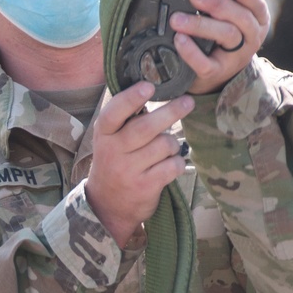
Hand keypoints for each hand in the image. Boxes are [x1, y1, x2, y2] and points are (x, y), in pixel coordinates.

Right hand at [86, 80, 194, 246]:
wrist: (107, 205)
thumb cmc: (115, 161)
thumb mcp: (110, 139)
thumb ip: (125, 119)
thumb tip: (153, 88)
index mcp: (104, 134)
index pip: (114, 112)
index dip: (131, 98)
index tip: (149, 87)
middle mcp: (113, 151)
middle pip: (145, 127)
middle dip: (170, 112)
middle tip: (188, 101)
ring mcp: (128, 171)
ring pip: (163, 145)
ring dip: (173, 144)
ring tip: (170, 147)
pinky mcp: (144, 187)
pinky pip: (172, 166)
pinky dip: (178, 162)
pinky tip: (172, 164)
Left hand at [169, 0, 270, 94]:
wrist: (217, 74)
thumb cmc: (221, 36)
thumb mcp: (229, 17)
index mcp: (257, 20)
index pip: (256, 3)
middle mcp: (251, 38)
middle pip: (241, 18)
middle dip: (218, 3)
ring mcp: (236, 57)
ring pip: (226, 36)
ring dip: (200, 24)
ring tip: (177, 18)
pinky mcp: (218, 73)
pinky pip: (206, 63)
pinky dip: (191, 51)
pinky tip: (179, 39)